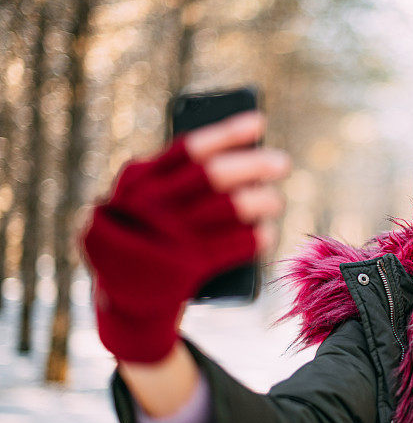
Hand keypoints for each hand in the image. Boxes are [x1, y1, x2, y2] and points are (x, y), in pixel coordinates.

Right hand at [80, 111, 290, 363]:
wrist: (122, 299)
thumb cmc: (144, 237)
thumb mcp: (144, 203)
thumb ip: (178, 179)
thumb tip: (244, 156)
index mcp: (139, 180)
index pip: (190, 147)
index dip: (228, 133)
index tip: (258, 123)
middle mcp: (152, 204)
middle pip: (214, 174)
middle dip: (253, 165)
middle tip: (282, 162)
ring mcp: (168, 235)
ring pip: (229, 207)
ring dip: (261, 201)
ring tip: (275, 201)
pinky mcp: (185, 267)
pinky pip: (234, 245)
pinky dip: (256, 237)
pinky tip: (268, 232)